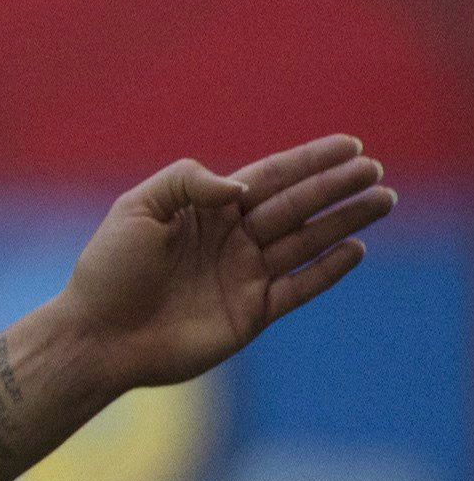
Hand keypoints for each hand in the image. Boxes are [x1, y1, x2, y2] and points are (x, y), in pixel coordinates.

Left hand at [57, 136, 391, 389]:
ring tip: (383, 200)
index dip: (310, 161)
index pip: (270, 177)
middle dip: (336, 187)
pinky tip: (356, 249)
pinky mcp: (251, 313)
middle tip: (376, 170)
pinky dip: (328, 269)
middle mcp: (231, 239)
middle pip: (296, 205)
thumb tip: (242, 186)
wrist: (97, 336)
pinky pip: (299, 287)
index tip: (350, 145)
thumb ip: (186, 181)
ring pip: (306, 241)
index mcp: (206, 209)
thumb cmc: (109, 269)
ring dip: (345, 221)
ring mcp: (244, 275)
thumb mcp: (137, 209)